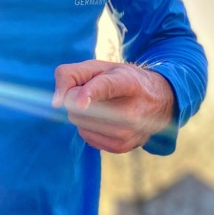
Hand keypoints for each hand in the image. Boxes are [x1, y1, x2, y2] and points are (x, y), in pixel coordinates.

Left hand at [52, 60, 174, 153]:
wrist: (157, 102)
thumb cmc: (121, 79)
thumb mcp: (98, 67)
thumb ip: (69, 74)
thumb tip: (56, 103)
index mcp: (129, 82)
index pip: (107, 87)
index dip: (90, 94)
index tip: (79, 103)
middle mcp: (132, 111)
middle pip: (82, 109)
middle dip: (76, 100)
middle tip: (91, 93)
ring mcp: (128, 133)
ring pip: (81, 124)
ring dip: (81, 114)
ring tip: (101, 106)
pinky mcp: (122, 147)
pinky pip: (86, 137)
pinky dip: (87, 127)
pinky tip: (103, 120)